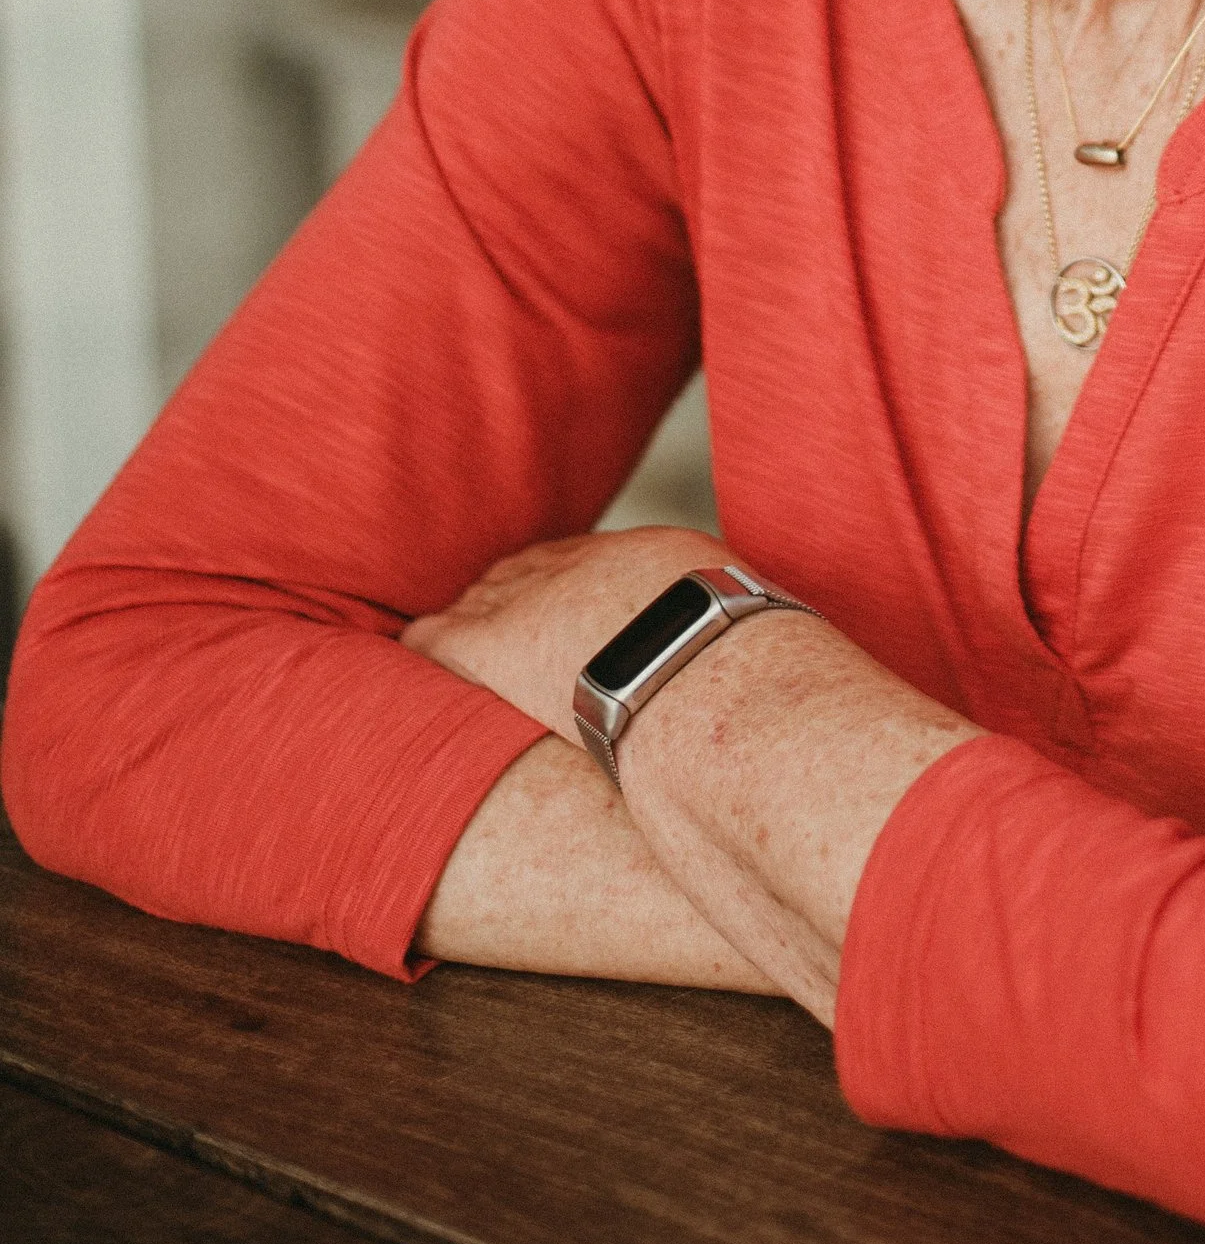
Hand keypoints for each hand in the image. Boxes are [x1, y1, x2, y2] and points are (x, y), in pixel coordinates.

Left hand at [403, 526, 725, 738]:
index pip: (592, 561)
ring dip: (471, 619)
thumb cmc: (751, 678)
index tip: (555, 596)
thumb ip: (730, 635)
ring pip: (484, 598)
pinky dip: (423, 644)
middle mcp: (591, 568)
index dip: (566, 578)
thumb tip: (758, 660)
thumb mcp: (753, 633)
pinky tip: (407, 651)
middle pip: (532, 570)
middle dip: (513, 591)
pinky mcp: (498, 646)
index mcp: (655, 558)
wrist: (711, 686)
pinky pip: (439, 637)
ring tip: (452, 639)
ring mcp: (540, 603)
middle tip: (496, 613)